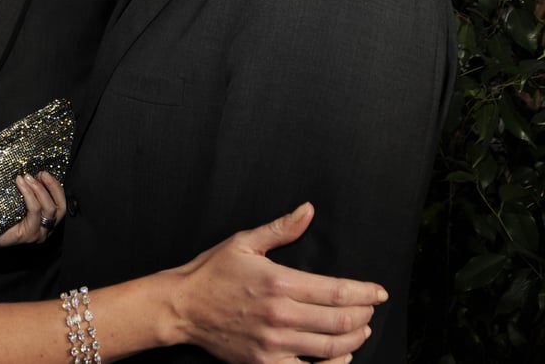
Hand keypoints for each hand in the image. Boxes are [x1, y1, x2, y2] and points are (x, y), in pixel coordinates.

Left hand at [0, 171, 65, 247]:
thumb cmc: (0, 217)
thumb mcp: (19, 202)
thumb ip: (30, 193)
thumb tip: (33, 174)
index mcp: (46, 222)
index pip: (60, 203)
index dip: (55, 186)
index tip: (44, 173)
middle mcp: (46, 230)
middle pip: (60, 207)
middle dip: (53, 187)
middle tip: (42, 173)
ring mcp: (38, 234)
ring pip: (49, 208)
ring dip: (39, 189)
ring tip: (28, 177)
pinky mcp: (29, 234)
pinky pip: (34, 210)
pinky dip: (29, 194)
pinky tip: (21, 184)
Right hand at [169, 203, 386, 363]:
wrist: (182, 307)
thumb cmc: (211, 273)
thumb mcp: (243, 243)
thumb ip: (281, 229)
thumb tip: (307, 211)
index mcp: (278, 282)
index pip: (337, 291)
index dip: (365, 293)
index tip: (378, 292)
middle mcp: (280, 315)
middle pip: (340, 321)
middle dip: (363, 314)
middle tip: (369, 308)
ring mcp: (274, 343)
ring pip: (331, 347)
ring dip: (354, 339)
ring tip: (360, 329)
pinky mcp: (266, 363)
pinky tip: (340, 357)